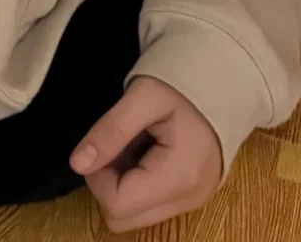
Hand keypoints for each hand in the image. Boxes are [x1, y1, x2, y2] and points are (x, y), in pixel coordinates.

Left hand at [72, 77, 223, 232]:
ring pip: (133, 215)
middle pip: (123, 218)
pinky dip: (137, 184)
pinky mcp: (190, 198)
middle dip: (109, 183)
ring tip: (137, 145)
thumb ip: (110, 131)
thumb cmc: (184, 85)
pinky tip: (147, 153)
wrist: (223, 82)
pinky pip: (149, 206)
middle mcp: (189, 199)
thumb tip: (78, 164)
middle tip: (121, 144)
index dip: (98, 176)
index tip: (106, 144)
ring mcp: (192, 202)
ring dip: (122, 184)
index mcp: (180, 176)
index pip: (116, 204)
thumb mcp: (143, 96)